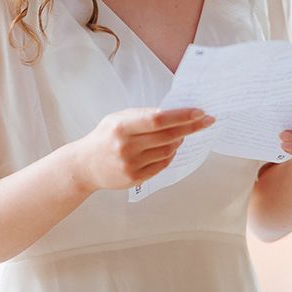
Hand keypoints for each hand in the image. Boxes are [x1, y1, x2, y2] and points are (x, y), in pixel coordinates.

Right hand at [72, 106, 215, 192]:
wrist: (85, 165)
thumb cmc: (105, 136)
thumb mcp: (118, 118)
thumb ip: (143, 115)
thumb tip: (175, 115)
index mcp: (122, 126)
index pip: (158, 119)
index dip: (182, 116)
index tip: (200, 112)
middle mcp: (126, 146)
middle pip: (168, 136)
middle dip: (191, 127)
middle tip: (206, 121)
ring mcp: (131, 165)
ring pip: (168, 151)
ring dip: (180, 140)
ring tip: (181, 133)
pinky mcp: (135, 179)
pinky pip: (163, 164)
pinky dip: (171, 154)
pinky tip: (170, 147)